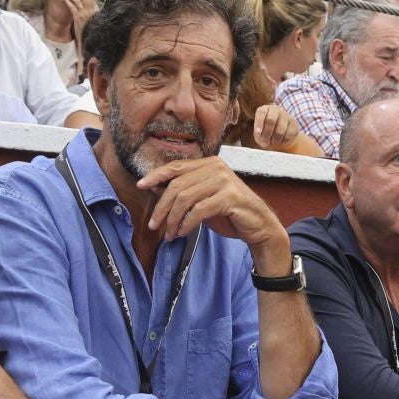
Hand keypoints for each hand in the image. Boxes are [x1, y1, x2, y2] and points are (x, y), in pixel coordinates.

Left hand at [63, 0, 96, 36]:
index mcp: (96, 11)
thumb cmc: (94, 31)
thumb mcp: (97, 20)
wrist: (93, 40)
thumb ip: (94, 13)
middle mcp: (90, 11)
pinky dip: (68, 1)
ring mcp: (84, 14)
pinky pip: (72, 7)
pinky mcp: (78, 18)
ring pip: (78, 0)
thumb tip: (92, 7)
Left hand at [137, 154, 286, 251]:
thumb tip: (153, 186)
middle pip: (177, 185)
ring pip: (185, 198)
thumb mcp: (201, 201)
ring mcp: (224, 181)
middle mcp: (216, 167)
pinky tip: (183, 232)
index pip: (176, 167)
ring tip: (169, 234)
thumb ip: (182, 192)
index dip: (156, 176)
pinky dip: (187, 223)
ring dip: (172, 219)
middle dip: (162, 207)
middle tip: (153, 225)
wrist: (258, 225)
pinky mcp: (229, 197)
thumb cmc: (229, 213)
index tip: (140, 186)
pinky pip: (199, 210)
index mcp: (209, 163)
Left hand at [252, 104, 303, 149]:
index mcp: (264, 109)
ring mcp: (286, 115)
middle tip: (264, 143)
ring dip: (275, 140)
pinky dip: (283, 141)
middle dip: (267, 134)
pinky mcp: (294, 123)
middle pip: (271, 120)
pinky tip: (280, 141)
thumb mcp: (258, 133)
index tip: (258, 132)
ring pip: (280, 130)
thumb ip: (258, 134)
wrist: (280, 136)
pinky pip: (288, 135)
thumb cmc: (266, 133)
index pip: (262, 113)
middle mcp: (275, 110)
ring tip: (272, 142)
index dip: (259, 123)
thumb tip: (260, 134)